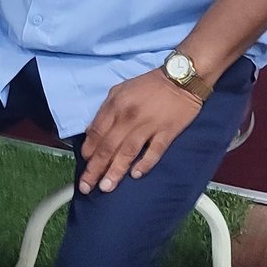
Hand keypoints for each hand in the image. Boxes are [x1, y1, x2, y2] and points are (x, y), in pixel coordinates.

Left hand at [79, 70, 201, 193]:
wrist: (182, 78)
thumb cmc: (149, 85)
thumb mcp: (120, 90)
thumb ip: (105, 111)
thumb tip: (92, 132)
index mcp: (116, 106)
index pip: (97, 132)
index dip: (89, 150)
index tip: (84, 164)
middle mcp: (129, 117)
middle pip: (108, 146)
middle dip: (95, 169)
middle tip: (87, 187)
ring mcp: (149, 125)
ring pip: (128, 152)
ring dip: (115, 171)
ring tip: (106, 187)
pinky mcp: (168, 132)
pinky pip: (155, 151)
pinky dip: (145, 164)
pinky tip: (136, 175)